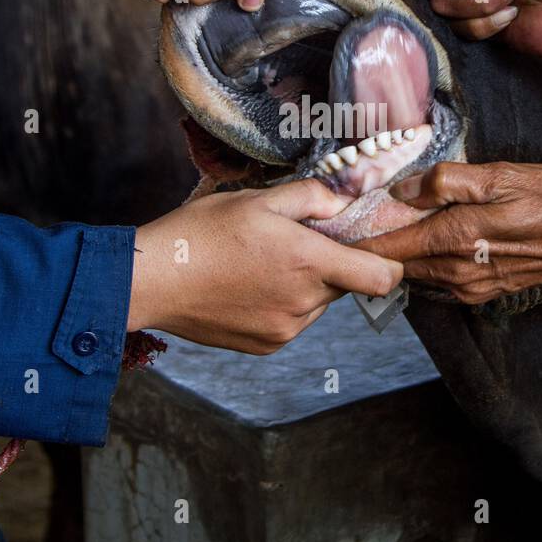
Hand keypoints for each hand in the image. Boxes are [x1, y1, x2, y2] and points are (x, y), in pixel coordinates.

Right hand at [127, 179, 402, 353]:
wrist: (152, 281)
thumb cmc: (201, 233)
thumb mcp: (257, 199)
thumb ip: (311, 197)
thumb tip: (343, 201)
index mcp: (308, 262)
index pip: (380, 277)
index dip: (389, 265)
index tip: (377, 252)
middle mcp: (304, 302)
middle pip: (344, 285)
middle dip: (330, 265)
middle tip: (292, 244)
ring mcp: (285, 329)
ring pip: (317, 304)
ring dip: (305, 285)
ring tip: (261, 265)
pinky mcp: (266, 345)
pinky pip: (292, 322)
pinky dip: (282, 304)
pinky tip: (248, 286)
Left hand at [355, 161, 541, 305]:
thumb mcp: (501, 176)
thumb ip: (448, 182)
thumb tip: (403, 190)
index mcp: (454, 238)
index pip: (387, 246)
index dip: (356, 237)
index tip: (331, 226)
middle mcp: (453, 270)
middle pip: (394, 262)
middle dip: (371, 243)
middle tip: (349, 220)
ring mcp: (464, 286)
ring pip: (413, 271)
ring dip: (395, 253)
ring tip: (378, 227)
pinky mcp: (476, 292)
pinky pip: (434, 278)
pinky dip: (420, 261)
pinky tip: (421, 240)